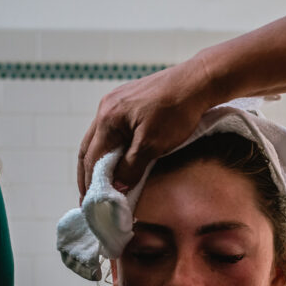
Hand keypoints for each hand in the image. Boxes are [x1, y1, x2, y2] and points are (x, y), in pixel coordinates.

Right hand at [77, 58, 218, 198]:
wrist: (198, 81)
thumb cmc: (178, 111)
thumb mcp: (153, 144)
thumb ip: (131, 167)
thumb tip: (116, 187)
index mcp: (108, 118)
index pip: (91, 158)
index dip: (90, 183)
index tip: (90, 204)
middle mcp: (107, 108)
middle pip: (89, 147)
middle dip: (87, 174)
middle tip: (88, 199)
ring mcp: (116, 102)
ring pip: (99, 138)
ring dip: (98, 161)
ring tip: (100, 183)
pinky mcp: (129, 101)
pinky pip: (112, 129)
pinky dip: (110, 148)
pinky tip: (116, 159)